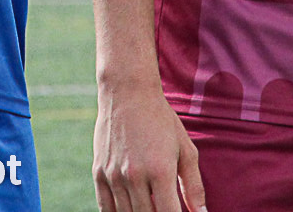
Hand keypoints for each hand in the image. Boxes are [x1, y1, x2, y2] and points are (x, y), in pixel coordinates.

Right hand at [93, 78, 203, 211]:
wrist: (127, 92)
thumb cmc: (161, 120)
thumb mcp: (185, 149)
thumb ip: (194, 186)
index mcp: (161, 171)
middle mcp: (135, 175)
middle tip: (164, 208)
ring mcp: (114, 175)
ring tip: (150, 206)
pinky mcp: (99, 171)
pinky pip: (105, 208)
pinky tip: (130, 210)